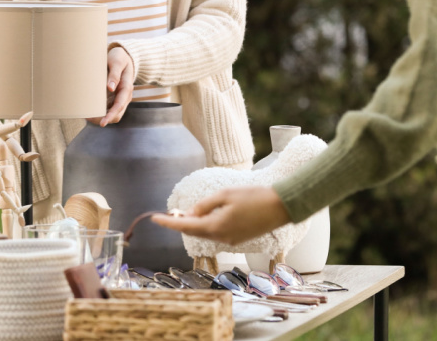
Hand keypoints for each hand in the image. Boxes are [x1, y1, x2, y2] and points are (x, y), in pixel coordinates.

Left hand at [88, 46, 135, 126]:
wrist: (124, 57)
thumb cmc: (119, 58)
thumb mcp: (117, 62)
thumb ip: (114, 74)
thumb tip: (110, 88)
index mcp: (127, 88)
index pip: (119, 106)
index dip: (110, 115)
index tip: (102, 123)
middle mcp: (125, 96)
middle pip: (117, 115)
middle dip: (104, 119)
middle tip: (88, 118)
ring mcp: (120, 98)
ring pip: (113, 114)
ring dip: (101, 117)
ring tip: (87, 115)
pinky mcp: (115, 98)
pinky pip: (109, 109)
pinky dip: (100, 112)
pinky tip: (91, 110)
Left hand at [151, 186, 291, 245]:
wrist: (281, 207)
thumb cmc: (254, 197)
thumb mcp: (226, 195)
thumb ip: (205, 204)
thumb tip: (191, 213)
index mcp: (216, 226)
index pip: (185, 226)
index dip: (169, 222)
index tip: (155, 218)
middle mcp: (221, 237)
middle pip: (194, 231)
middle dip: (182, 222)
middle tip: (171, 212)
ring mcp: (231, 240)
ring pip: (206, 232)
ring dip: (196, 224)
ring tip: (190, 211)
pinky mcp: (238, 238)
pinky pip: (217, 233)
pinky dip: (209, 225)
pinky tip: (209, 215)